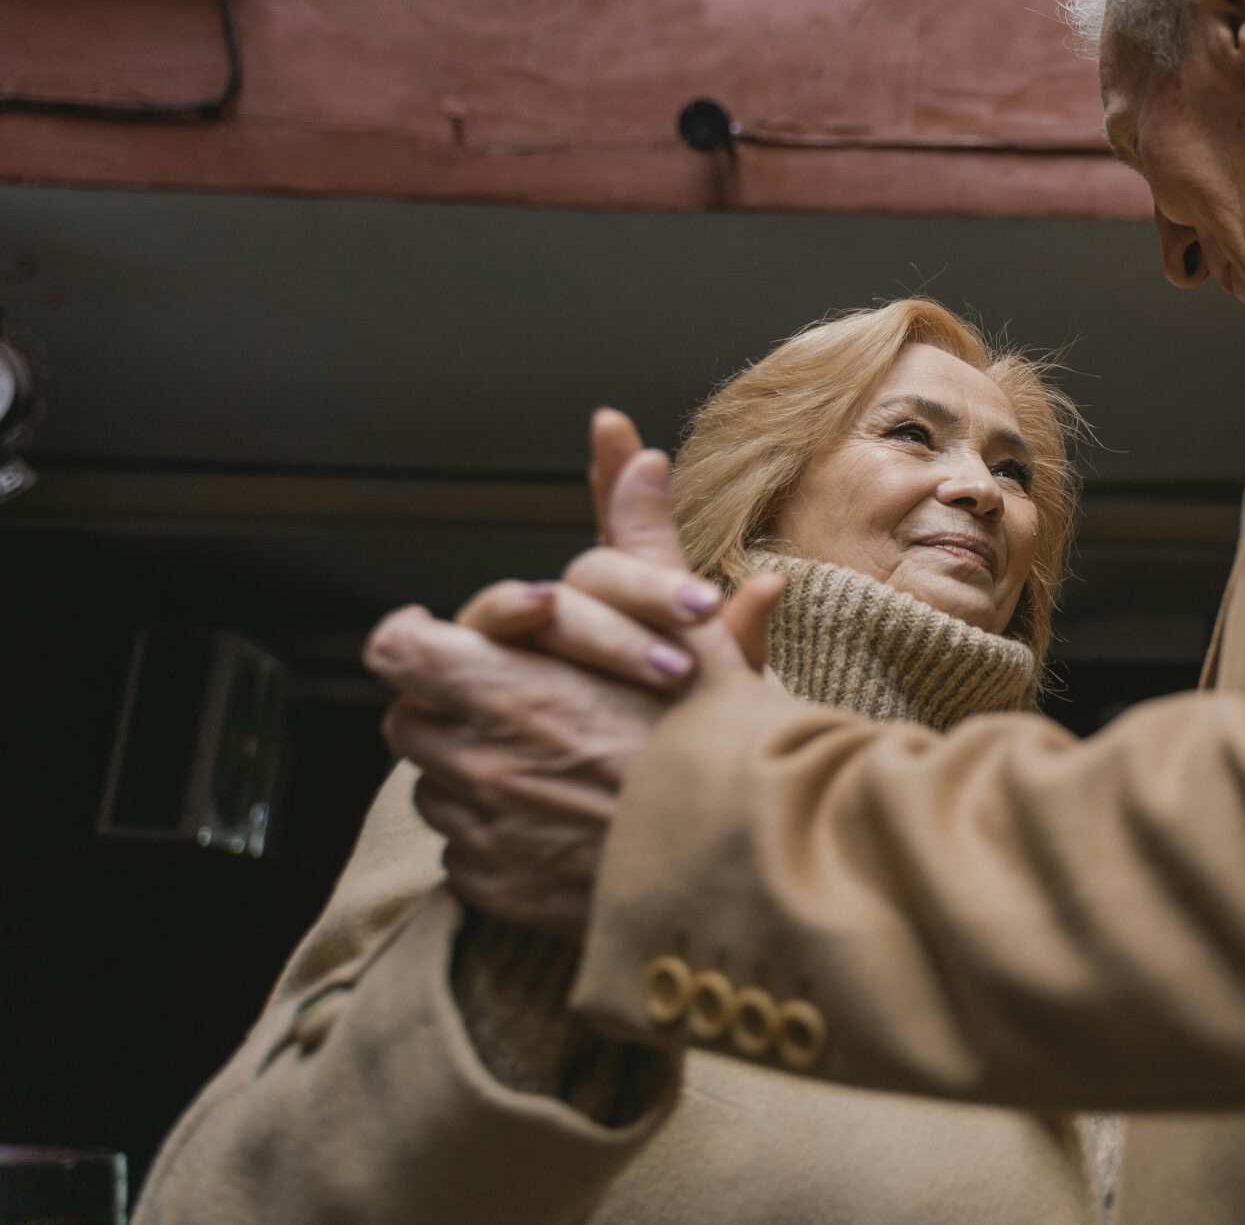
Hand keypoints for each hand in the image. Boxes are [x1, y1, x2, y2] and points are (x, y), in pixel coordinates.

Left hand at [364, 410, 780, 936]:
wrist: (750, 866)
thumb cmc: (722, 744)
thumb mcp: (690, 628)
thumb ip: (640, 541)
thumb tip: (634, 450)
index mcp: (508, 688)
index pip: (398, 648)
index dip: (421, 639)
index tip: (456, 641)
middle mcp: (477, 762)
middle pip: (410, 720)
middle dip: (457, 708)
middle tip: (525, 704)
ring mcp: (481, 834)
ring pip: (438, 788)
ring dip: (478, 772)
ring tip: (557, 768)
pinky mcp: (496, 891)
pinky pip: (467, 854)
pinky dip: (500, 838)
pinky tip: (565, 827)